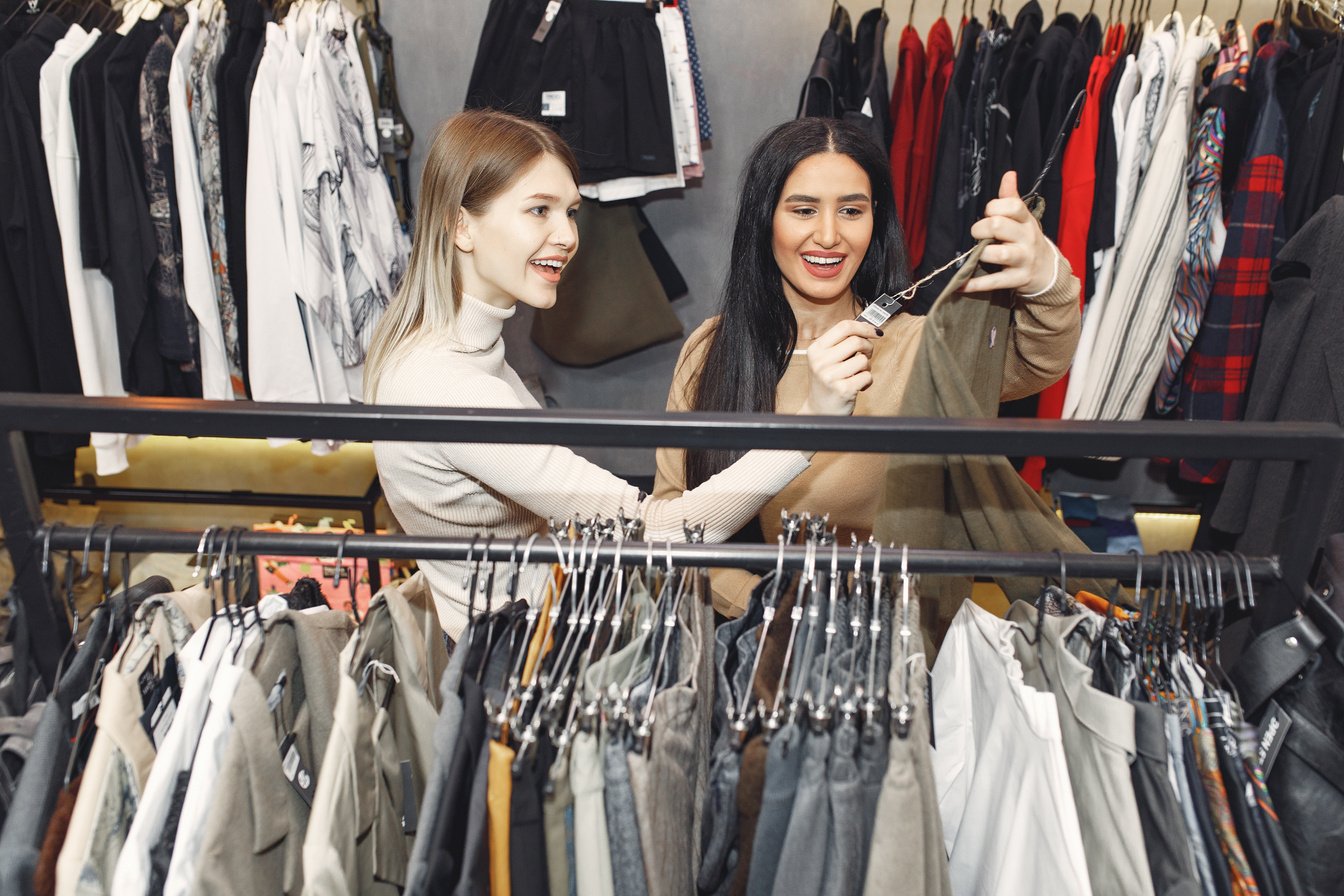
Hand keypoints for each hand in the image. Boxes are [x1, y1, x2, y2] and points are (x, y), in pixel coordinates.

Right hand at [798, 319, 877, 416]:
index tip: (875, 332)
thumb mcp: (826, 359)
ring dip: (867, 366)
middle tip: (867, 355)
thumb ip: (841, 343)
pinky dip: (867, 381)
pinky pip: (867, 376)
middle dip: (868, 347)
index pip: (844, 327)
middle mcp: (820, 361)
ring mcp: (830, 376)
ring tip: (858, 373)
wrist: (819, 411)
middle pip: (856, 340)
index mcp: (816, 349)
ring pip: (863, 359)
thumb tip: (867, 327)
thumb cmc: (827, 383)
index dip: (864, 327)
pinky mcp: (843, 389)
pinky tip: (858, 385)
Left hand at [963, 171, 1057, 295]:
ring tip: (978, 254)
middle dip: (981, 229)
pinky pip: (995, 281)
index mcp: (1026, 221)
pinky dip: (977, 284)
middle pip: (998, 226)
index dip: (993, 207)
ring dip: (982, 253)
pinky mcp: (1017, 279)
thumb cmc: (1026, 239)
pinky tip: (962, 285)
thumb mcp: (1023, 218)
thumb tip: (1009, 174)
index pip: (1012, 206)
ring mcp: (1023, 260)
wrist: (1047, 271)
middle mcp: (1026, 238)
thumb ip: (1011, 198)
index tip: (988, 213)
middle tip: (978, 235)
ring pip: (999, 254)